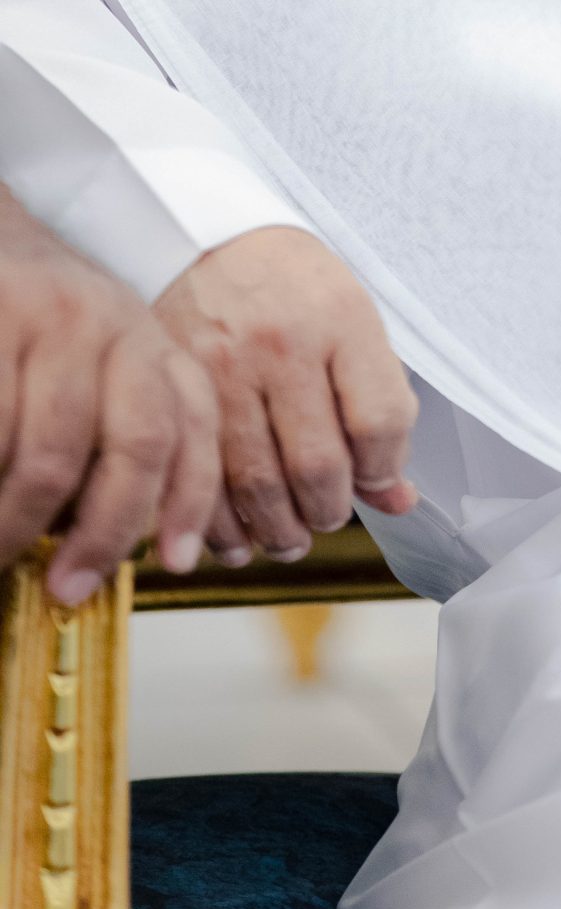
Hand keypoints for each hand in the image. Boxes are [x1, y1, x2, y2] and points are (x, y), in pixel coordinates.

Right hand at [0, 191, 219, 602]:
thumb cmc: (32, 326)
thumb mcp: (92, 362)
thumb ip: (111, 431)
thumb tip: (107, 542)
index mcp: (149, 342)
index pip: (192, 423)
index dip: (191, 499)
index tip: (177, 563)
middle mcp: (115, 327)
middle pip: (137, 447)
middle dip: (107, 533)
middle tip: (65, 588)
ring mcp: (53, 321)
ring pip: (52, 456)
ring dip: (19, 524)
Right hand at [153, 227, 416, 560]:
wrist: (205, 237)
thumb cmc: (292, 283)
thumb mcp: (352, 322)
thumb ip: (381, 406)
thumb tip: (397, 497)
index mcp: (342, 318)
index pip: (379, 421)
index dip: (386, 469)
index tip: (379, 478)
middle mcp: (284, 345)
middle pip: (318, 465)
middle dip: (330, 510)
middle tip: (329, 513)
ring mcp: (224, 369)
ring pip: (258, 485)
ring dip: (281, 530)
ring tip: (291, 534)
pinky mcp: (177, 390)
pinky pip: (202, 480)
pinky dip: (223, 525)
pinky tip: (240, 532)